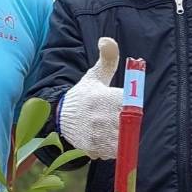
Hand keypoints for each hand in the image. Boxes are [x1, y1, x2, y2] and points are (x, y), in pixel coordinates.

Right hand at [59, 37, 122, 158]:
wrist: (61, 117)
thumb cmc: (83, 94)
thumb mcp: (94, 76)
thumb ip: (107, 59)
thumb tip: (107, 40)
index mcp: (103, 97)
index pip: (130, 104)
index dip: (130, 105)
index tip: (121, 104)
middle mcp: (101, 117)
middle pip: (129, 124)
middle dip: (127, 122)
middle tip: (116, 118)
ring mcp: (97, 135)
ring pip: (123, 139)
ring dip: (121, 136)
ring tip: (110, 128)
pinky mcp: (94, 149)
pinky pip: (113, 152)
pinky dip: (112, 147)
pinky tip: (104, 138)